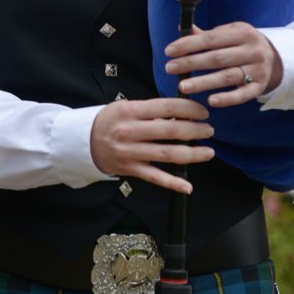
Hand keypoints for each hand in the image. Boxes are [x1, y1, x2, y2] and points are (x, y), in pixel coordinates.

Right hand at [91, 97, 214, 193]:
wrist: (83, 141)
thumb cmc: (110, 120)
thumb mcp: (127, 107)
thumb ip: (152, 111)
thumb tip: (181, 114)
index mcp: (131, 111)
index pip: (166, 107)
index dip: (189, 108)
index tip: (203, 112)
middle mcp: (131, 131)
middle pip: (170, 131)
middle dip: (195, 130)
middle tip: (209, 130)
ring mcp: (130, 152)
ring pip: (167, 154)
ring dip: (192, 154)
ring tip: (208, 152)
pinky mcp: (130, 170)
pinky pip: (155, 177)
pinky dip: (172, 182)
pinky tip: (188, 185)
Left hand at [163, 22, 282, 107]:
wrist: (275, 57)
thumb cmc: (244, 44)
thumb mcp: (230, 33)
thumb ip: (208, 34)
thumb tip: (183, 27)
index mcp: (242, 33)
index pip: (211, 39)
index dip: (189, 44)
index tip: (169, 51)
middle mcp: (252, 50)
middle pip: (217, 58)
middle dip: (191, 63)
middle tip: (169, 68)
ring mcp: (257, 69)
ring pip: (227, 77)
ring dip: (203, 82)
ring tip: (183, 86)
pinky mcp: (260, 87)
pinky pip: (242, 95)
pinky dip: (227, 99)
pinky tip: (210, 101)